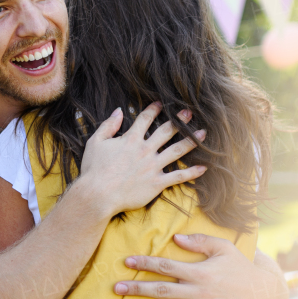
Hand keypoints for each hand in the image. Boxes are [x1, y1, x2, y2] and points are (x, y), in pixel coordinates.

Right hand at [76, 103, 205, 219]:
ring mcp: (153, 167)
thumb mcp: (95, 142)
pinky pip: (178, 177)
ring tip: (203, 133)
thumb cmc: (94, 170)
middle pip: (166, 131)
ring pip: (177, 151)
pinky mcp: (157, 183)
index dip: (154, 110)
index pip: (145, 119)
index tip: (162, 103)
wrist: (98, 194)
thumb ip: (108, 125)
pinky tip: (203, 168)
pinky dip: (192, 173)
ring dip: (190, 141)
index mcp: (131, 140)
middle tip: (189, 112)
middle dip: (179, 120)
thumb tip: (119, 111)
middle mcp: (145, 150)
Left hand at [114, 233, 288, 298]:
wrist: (263, 296)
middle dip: (137, 289)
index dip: (145, 263)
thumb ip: (200, 241)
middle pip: (161, 290)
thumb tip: (176, 237)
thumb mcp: (224, 248)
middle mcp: (199, 291)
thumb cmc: (240, 268)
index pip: (166, 266)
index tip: (126, 262)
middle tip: (115, 289)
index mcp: (200, 271)